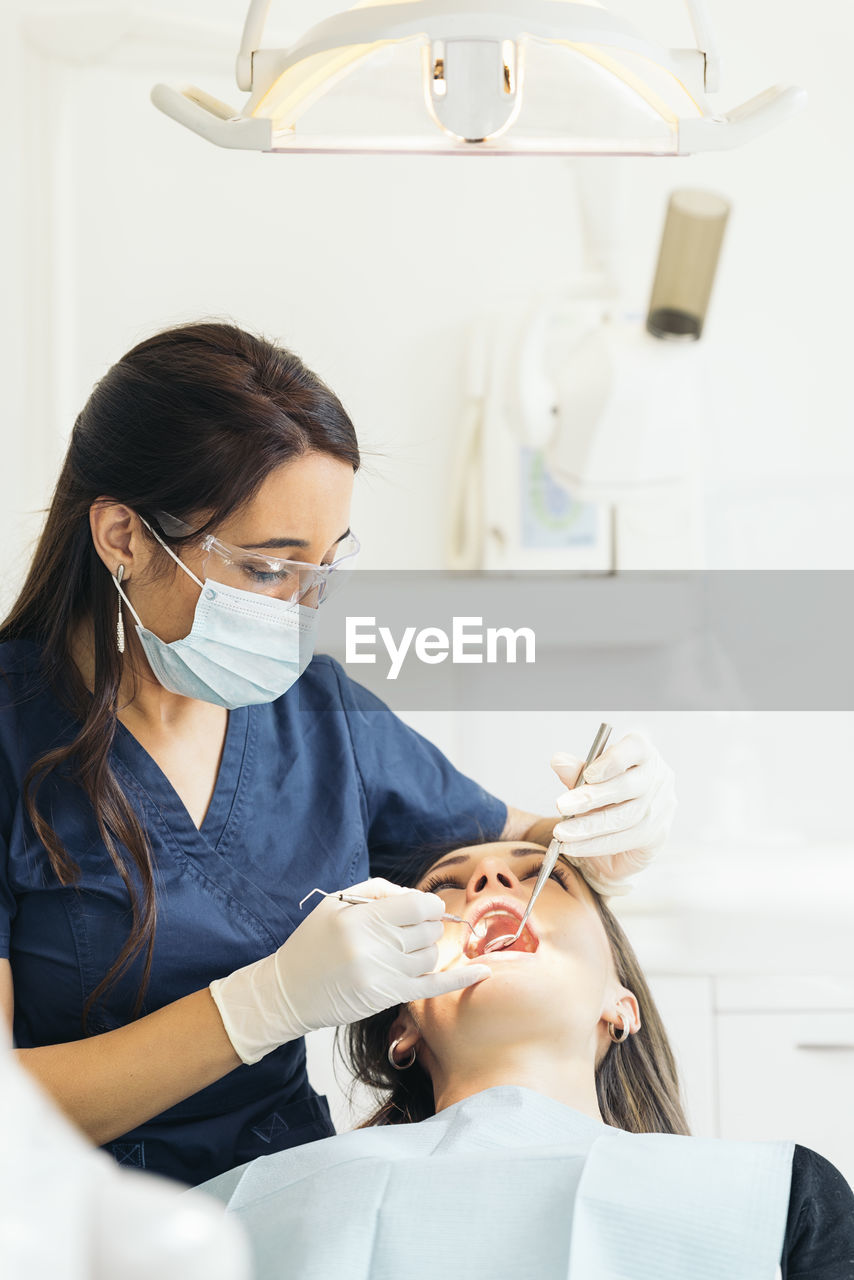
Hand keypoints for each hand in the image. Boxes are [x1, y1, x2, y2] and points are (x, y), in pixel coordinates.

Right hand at [209, 878, 490, 1064]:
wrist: (288, 991)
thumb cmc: (313, 942)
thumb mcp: (335, 904)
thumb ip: (378, 891)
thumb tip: (418, 897)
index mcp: (361, 919)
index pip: (418, 906)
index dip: (428, 905)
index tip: (424, 909)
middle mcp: (374, 948)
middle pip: (429, 931)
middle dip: (428, 927)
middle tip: (410, 931)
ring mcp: (382, 976)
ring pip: (432, 957)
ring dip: (428, 950)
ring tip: (405, 950)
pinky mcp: (386, 998)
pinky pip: (433, 987)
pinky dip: (462, 979)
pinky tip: (485, 971)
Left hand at [550, 732, 675, 894]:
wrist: (619, 840)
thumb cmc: (605, 798)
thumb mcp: (588, 783)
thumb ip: (577, 773)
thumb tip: (559, 761)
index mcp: (642, 752)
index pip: (636, 747)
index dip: (614, 760)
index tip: (588, 775)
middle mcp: (658, 776)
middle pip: (628, 786)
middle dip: (591, 797)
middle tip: (561, 806)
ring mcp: (662, 806)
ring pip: (626, 817)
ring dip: (589, 826)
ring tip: (562, 832)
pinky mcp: (658, 833)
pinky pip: (626, 839)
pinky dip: (595, 844)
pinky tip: (574, 846)